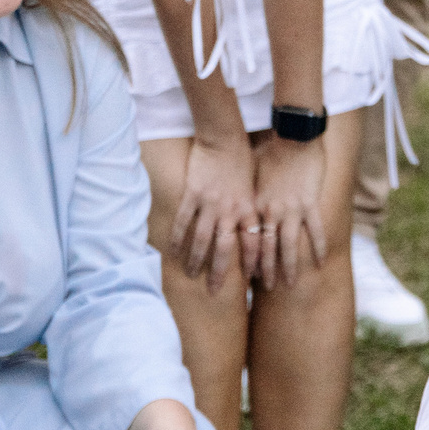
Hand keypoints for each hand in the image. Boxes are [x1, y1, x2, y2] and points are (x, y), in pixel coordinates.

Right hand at [172, 135, 259, 292]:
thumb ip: (252, 211)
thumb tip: (255, 232)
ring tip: (191, 275)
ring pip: (202, 240)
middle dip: (220, 273)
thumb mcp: (255, 189)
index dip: (253, 264)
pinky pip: (184, 222)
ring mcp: (210, 204)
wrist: (224, 138)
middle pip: (225, 249)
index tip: (252, 281)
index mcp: (249, 210)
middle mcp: (231, 211)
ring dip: (196, 260)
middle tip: (215, 291)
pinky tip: (173, 252)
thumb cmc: (243, 162)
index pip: (253, 244)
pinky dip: (178, 239)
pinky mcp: (193, 195)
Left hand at [250, 134, 327, 288]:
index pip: (248, 239)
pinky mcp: (310, 204)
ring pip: (289, 246)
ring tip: (289, 285)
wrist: (292, 136)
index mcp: (255, 205)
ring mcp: (291, 210)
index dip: (248, 259)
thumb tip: (242, 202)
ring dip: (289, 267)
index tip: (248, 275)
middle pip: (266, 248)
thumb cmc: (270, 150)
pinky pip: (314, 231)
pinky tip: (320, 263)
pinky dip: (317, 248)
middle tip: (268, 288)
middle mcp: (271, 212)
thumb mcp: (254, 174)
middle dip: (266, 271)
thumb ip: (251, 192)